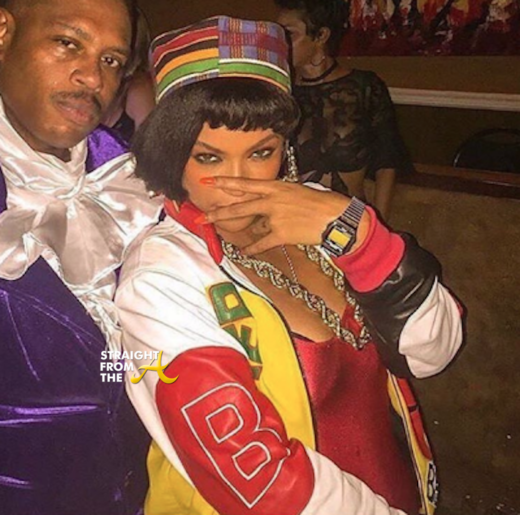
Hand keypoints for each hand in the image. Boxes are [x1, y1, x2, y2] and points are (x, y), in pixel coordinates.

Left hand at [202, 177, 353, 254]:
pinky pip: (261, 243)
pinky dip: (252, 248)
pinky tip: (243, 251)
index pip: (246, 184)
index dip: (226, 182)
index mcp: (277, 187)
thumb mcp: (297, 191)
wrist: (336, 218)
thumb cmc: (321, 203)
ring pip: (250, 225)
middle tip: (203, 216)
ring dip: (238, 228)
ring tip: (220, 230)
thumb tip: (266, 204)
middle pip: (239, 206)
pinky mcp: (280, 234)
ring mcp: (275, 218)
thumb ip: (278, 197)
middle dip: (219, 212)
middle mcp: (272, 201)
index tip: (209, 181)